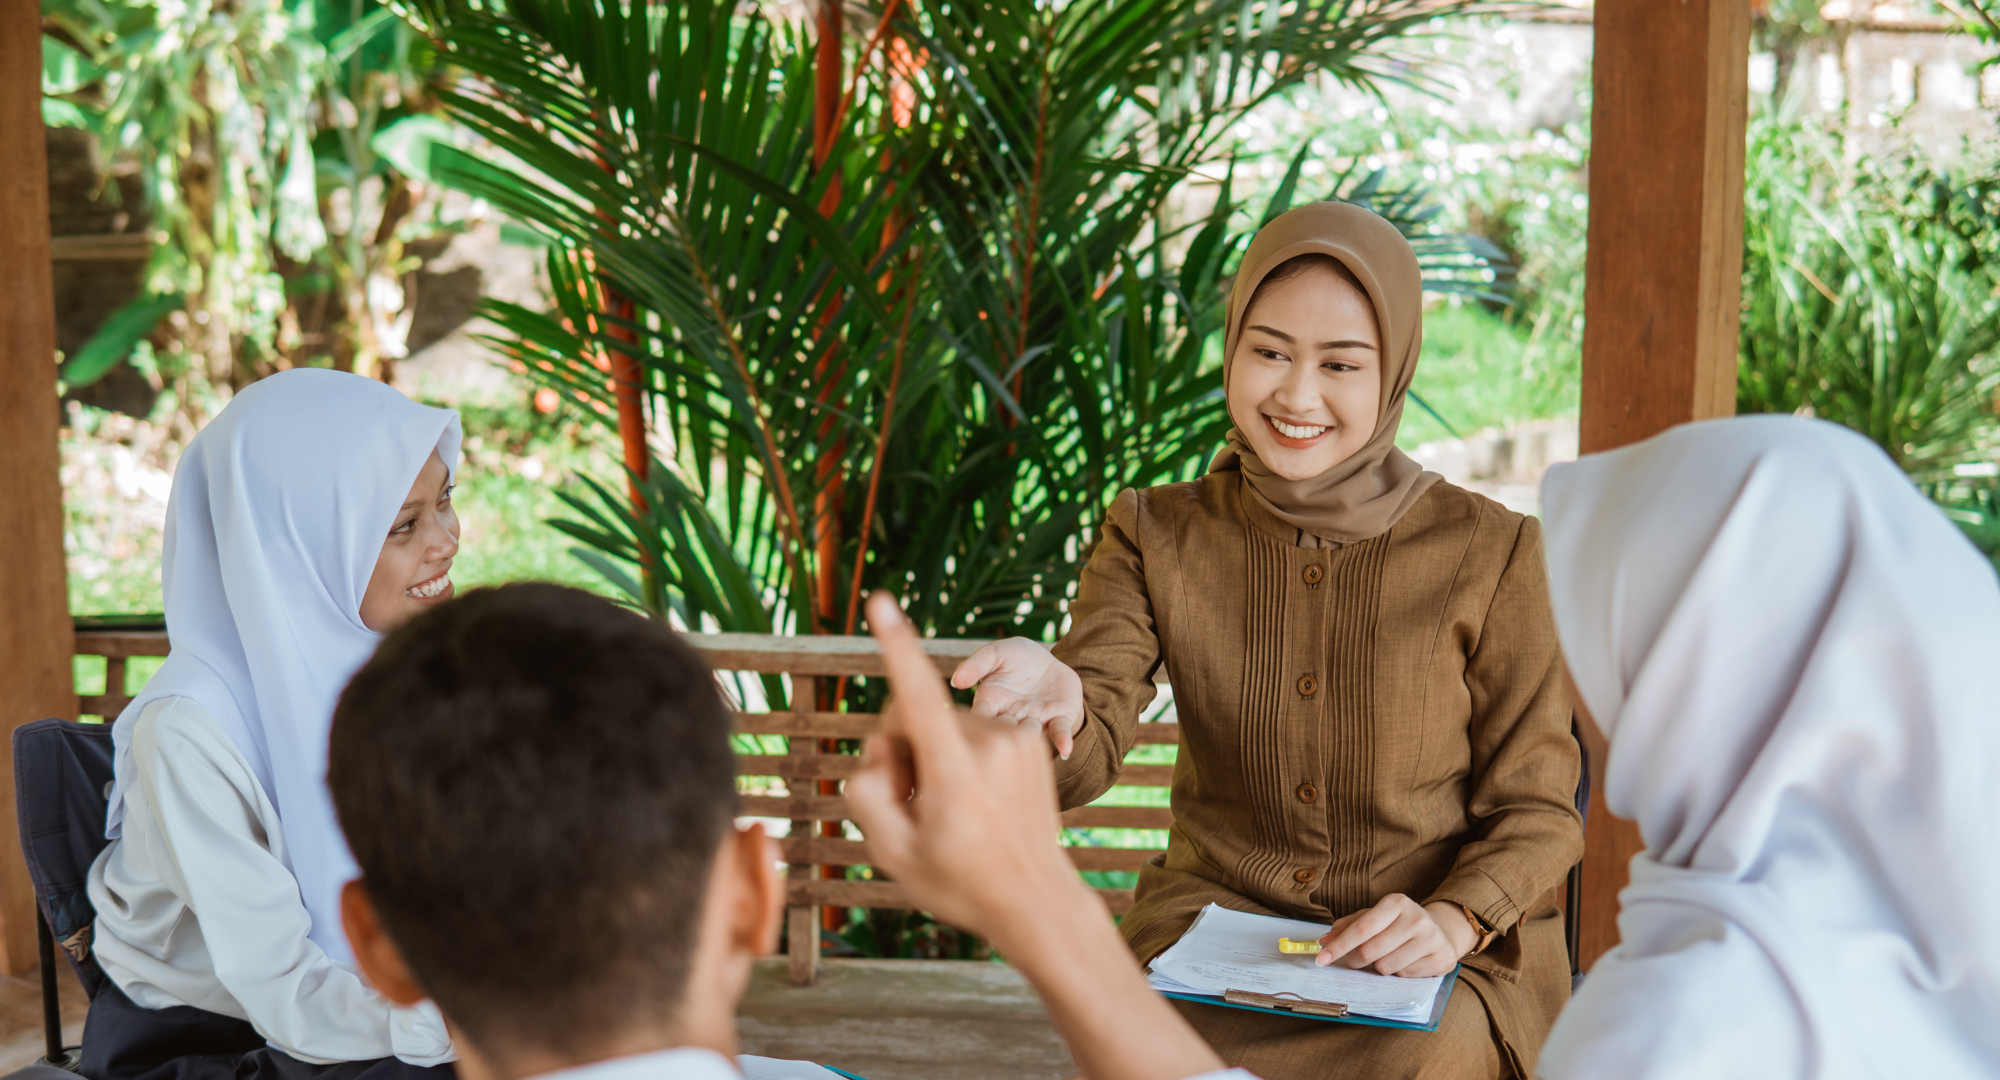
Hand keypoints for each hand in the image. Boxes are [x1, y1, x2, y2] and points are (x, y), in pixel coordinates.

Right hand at [849, 596, 1087, 942]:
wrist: (1036, 899)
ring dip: (933, 752)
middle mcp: (991, 746)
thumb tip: (880, 749)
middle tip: (910, 801)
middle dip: (902, 748)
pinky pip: (973, 730)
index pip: (918, 698)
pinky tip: (972, 797)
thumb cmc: (959, 882)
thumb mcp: (891, 854)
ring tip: (948, 806)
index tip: (882, 603)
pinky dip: (962, 753)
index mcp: (956, 774)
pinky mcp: (1031, 740)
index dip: (897, 647)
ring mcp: (1016, 739)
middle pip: (917, 715)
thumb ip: (866, 792)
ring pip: (945, 722)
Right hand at [950, 637, 1087, 757]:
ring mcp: (1034, 722)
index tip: (973, 731)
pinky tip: (1065, 750)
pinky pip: (1059, 733)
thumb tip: (956, 681)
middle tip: (1003, 730)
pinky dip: (1062, 741)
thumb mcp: (995, 653)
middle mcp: (1010, 719)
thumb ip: (976, 664)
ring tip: (1032, 727)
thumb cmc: (1015, 658)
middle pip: (1002, 736)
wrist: (1048, 662)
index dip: (974, 729)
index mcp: (989, 706)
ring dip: (1030, 737)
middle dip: (1003, 737)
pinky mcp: (1058, 719)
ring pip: (1031, 736)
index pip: (976, 722)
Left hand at [1316, 895, 1473, 977]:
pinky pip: (1405, 976)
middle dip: (1354, 960)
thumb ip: (1349, 926)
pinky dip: (1399, 973)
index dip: (1339, 946)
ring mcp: (1432, 939)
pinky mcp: (1441, 959)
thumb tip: (1324, 941)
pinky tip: (1406, 961)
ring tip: (1388, 956)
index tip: (1321, 959)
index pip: (1362, 928)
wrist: (1443, 930)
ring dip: (1379, 967)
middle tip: (1352, 961)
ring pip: (1386, 967)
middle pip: (1370, 951)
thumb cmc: (1400, 923)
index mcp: (1396, 902)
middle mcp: (1416, 918)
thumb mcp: (1376, 916)